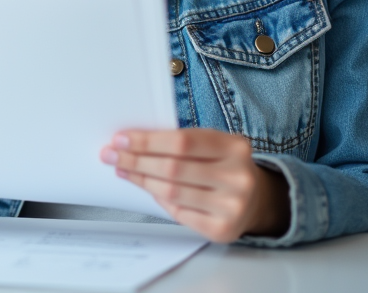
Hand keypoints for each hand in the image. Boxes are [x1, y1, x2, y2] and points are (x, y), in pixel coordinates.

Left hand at [101, 128, 289, 242]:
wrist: (256, 199)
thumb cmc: (223, 166)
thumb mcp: (213, 145)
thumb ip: (181, 143)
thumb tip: (132, 142)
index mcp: (236, 148)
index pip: (182, 142)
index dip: (148, 141)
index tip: (122, 138)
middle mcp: (238, 177)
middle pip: (173, 168)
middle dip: (136, 160)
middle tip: (112, 154)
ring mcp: (232, 206)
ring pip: (171, 192)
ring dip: (141, 179)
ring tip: (123, 169)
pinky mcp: (222, 229)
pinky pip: (178, 213)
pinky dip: (158, 199)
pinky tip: (146, 187)